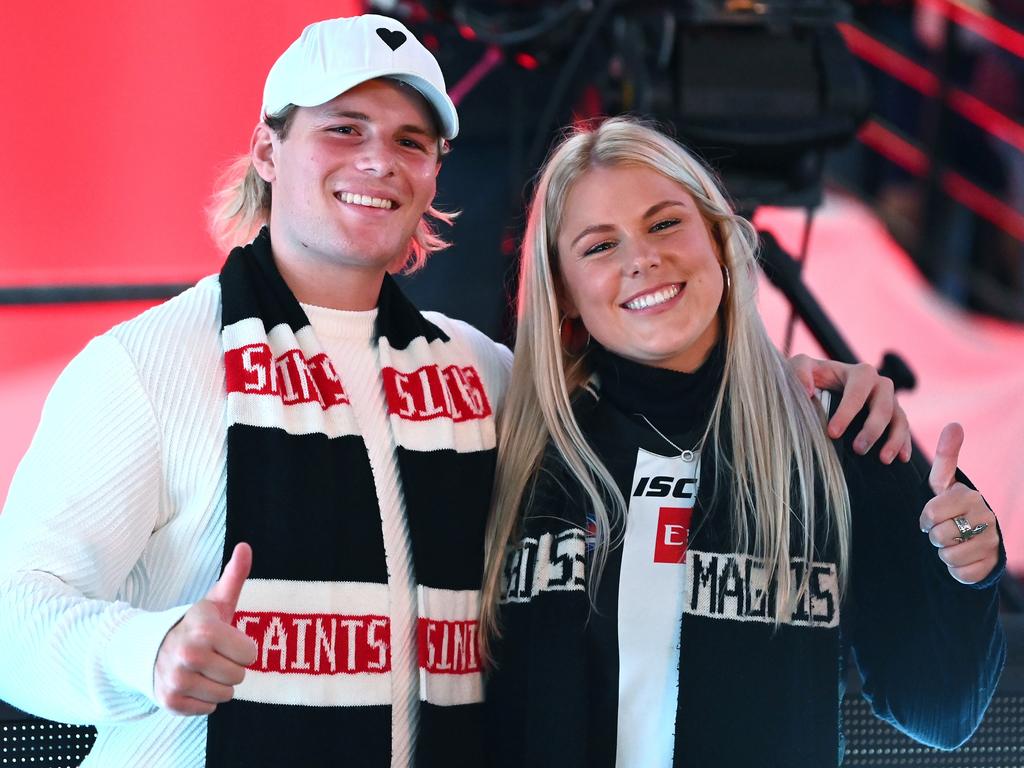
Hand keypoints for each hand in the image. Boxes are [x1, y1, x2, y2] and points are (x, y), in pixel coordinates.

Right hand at [154, 543, 257, 714]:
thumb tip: (245, 546)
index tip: (225, 640)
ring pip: (225, 696)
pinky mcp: (170, 701)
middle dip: (230, 667)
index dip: (242, 648)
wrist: (148, 649)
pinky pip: (208, 709)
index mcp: (206, 630)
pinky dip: (203, 699)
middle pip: (239, 676)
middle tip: (213, 656)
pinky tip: (191, 682)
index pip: (251, 654)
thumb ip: (234, 576)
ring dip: (218, 685)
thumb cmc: (194, 625)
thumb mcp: (215, 602)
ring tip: (202, 669)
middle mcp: (189, 655)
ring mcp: (177, 680)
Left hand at [789, 355, 910, 463]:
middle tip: (858, 449)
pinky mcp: (894, 416)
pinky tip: (902, 458)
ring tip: (883, 459)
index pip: (857, 392)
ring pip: (899, 418)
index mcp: (859, 373)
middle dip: (872, 429)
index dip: (847, 412)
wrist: (822, 385)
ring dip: (894, 439)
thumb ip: (799, 371)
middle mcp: (879, 384)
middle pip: (884, 407)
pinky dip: (905, 443)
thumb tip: (807, 390)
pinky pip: (904, 429)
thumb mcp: (798, 367)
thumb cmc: (811, 377)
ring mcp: (890, 400)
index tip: (833, 433)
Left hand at [919, 424, 999, 584]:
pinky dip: (954, 569)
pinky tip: (961, 557)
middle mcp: (986, 517)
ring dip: (943, 552)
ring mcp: (991, 541)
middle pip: (939, 535)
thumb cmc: (952, 508)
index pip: (932, 512)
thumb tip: (955, 424)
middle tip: (943, 530)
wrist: (972, 540)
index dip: (926, 518)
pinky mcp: (990, 564)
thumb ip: (946, 456)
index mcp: (970, 496)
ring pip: (948, 555)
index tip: (931, 516)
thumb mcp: (943, 484)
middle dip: (934, 536)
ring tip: (952, 542)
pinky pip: (960, 572)